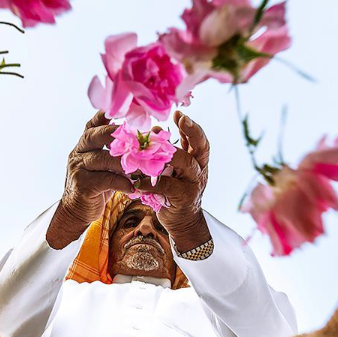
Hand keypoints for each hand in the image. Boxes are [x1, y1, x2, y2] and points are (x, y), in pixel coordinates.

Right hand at [47, 111, 133, 248]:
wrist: (76, 211)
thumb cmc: (96, 186)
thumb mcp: (104, 166)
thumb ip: (116, 153)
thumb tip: (143, 142)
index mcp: (84, 145)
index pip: (92, 125)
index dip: (104, 115)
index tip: (121, 110)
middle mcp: (78, 153)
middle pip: (95, 136)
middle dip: (116, 134)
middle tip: (137, 138)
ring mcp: (78, 168)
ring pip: (102, 158)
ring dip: (124, 161)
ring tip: (142, 166)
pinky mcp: (82, 185)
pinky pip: (105, 180)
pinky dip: (121, 182)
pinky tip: (133, 186)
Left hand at [134, 110, 211, 252]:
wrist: (183, 222)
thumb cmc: (174, 192)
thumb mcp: (176, 171)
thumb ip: (169, 152)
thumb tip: (154, 130)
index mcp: (198, 162)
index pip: (200, 140)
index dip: (191, 127)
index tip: (179, 114)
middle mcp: (200, 171)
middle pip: (200, 147)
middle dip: (188, 132)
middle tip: (171, 122)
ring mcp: (193, 184)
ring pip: (185, 162)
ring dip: (166, 152)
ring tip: (148, 147)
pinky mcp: (183, 198)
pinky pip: (166, 185)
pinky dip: (150, 182)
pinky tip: (137, 180)